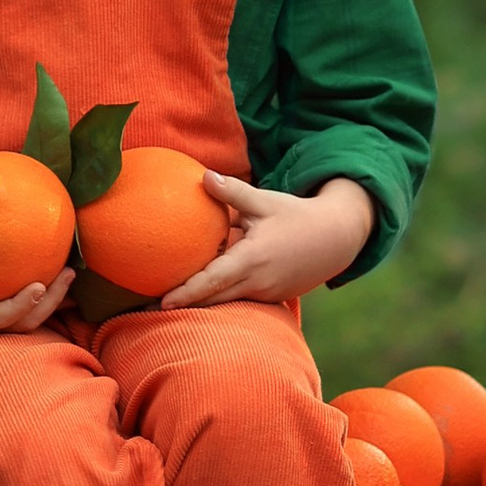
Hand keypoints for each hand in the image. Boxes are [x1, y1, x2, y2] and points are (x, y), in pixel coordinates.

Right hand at [0, 168, 75, 335]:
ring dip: (52, 298)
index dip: (20, 306)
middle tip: (67, 274)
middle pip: (24, 323)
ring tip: (70, 271)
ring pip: (28, 317)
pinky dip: (40, 289)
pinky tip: (52, 264)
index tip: (39, 285)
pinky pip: (20, 301)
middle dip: (49, 303)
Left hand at [162, 172, 372, 309]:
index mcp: (253, 259)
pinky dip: (220, 300)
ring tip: (167, 306)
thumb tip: (203, 177)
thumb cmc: (296, 216)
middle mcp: (258, 282)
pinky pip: (241, 300)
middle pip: (214, 300)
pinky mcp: (272, 297)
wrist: (336, 239)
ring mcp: (266, 293)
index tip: (162, 302)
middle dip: (183, 306)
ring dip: (200, 305)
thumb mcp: (265, 200)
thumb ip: (232, 192)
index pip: (213, 281)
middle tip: (149, 308)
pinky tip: (200, 298)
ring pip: (226, 303)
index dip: (187, 293)